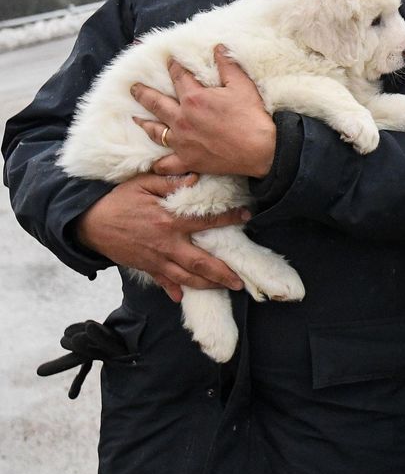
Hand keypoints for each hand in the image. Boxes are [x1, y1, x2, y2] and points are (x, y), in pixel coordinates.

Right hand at [75, 174, 246, 301]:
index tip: (247, 216)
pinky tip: (182, 297)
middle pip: (200, 263)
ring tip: (225, 289)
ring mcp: (155, 259)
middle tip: (241, 280)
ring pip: (186, 277)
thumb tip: (194, 177)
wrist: (88, 222)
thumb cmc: (117, 200)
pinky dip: (173, 290)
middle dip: (223, 273)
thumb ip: (170, 182)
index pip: (206, 221)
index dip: (228, 218)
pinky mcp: (144, 267)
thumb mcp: (142, 184)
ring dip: (207, 285)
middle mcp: (166, 245)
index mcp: (169, 222)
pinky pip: (162, 281)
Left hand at [131, 46, 275, 177]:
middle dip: (143, 93)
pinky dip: (159, 163)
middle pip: (156, 103)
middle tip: (133, 87)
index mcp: (194, 99)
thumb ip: (227, 65)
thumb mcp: (242, 85)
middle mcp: (182, 119)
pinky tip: (154, 162)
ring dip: (144, 123)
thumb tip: (218, 47)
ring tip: (135, 119)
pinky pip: (166, 164)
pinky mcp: (188, 160)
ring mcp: (182, 142)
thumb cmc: (252, 117)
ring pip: (156, 131)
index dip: (173, 67)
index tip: (168, 61)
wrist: (261, 150)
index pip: (178, 77)